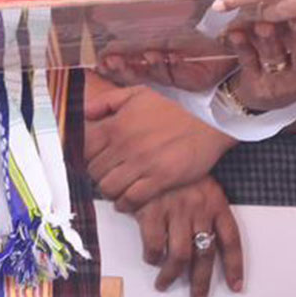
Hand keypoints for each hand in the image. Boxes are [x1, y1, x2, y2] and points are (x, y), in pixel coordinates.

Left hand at [84, 75, 235, 210]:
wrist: (210, 119)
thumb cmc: (176, 106)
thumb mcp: (140, 93)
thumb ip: (109, 101)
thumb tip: (85, 112)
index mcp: (117, 124)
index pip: (85, 149)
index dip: (88, 157)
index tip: (97, 160)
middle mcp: (125, 144)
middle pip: (95, 171)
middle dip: (99, 175)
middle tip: (109, 175)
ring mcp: (142, 163)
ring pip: (108, 187)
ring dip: (110, 191)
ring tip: (118, 188)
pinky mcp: (160, 178)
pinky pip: (131, 199)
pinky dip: (125, 203)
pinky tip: (128, 200)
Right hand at [96, 30, 234, 92]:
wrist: (223, 51)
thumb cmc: (193, 39)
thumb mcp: (169, 32)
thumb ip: (148, 29)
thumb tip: (122, 19)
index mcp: (150, 58)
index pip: (128, 62)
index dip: (114, 63)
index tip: (100, 61)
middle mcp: (158, 68)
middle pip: (137, 72)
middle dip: (125, 67)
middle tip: (113, 62)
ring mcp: (173, 74)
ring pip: (157, 73)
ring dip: (151, 63)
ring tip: (148, 54)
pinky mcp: (191, 77)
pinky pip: (182, 70)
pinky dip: (176, 64)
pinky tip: (171, 56)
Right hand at [132, 176, 243, 296]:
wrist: (150, 149)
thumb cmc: (178, 171)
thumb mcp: (201, 183)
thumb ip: (206, 210)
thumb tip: (205, 245)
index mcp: (215, 201)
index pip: (231, 240)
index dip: (235, 266)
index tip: (236, 286)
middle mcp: (198, 208)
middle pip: (205, 255)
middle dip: (201, 282)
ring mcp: (175, 210)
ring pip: (179, 256)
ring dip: (172, 276)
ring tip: (165, 284)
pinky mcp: (151, 210)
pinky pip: (153, 245)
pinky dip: (152, 257)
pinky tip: (151, 258)